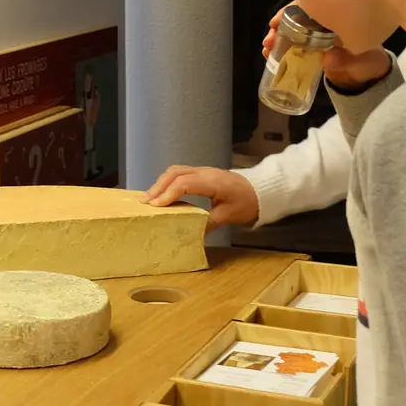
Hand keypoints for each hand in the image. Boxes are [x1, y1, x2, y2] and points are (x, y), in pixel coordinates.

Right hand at [143, 166, 258, 230]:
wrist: (260, 190)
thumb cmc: (247, 201)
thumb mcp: (229, 216)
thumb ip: (209, 223)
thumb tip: (192, 235)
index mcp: (212, 182)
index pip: (184, 183)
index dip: (168, 193)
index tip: (156, 206)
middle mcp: (205, 172)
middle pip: (175, 172)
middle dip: (158, 186)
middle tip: (145, 202)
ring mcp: (203, 171)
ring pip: (176, 170)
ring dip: (161, 183)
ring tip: (149, 198)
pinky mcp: (202, 173)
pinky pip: (180, 173)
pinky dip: (168, 182)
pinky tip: (162, 194)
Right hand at [263, 11, 393, 91]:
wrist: (369, 75)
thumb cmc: (367, 60)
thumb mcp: (361, 60)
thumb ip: (347, 59)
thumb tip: (328, 59)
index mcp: (336, 15)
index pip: (310, 5)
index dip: (291, 10)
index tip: (277, 20)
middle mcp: (323, 22)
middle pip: (296, 17)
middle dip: (280, 24)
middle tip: (270, 37)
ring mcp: (314, 36)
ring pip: (291, 30)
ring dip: (277, 37)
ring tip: (266, 48)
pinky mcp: (309, 50)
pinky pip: (292, 46)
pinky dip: (280, 49)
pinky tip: (269, 55)